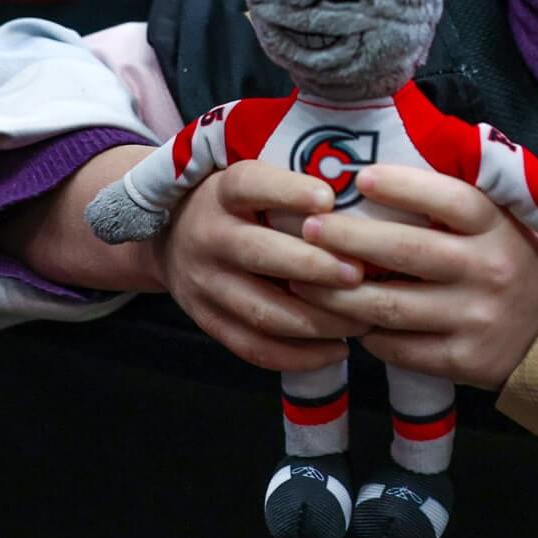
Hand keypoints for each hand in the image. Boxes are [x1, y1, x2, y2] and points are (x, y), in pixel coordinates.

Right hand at [154, 159, 374, 372]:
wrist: (171, 236)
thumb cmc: (239, 204)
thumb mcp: (254, 182)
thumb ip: (294, 189)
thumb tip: (365, 199)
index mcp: (222, 192)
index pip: (250, 185)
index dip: (287, 191)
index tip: (329, 198)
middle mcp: (208, 236)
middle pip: (258, 253)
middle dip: (313, 266)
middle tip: (359, 274)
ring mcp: (204, 284)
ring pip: (261, 310)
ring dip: (317, 320)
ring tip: (362, 320)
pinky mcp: (207, 321)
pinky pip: (253, 348)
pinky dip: (298, 356)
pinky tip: (337, 350)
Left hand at [297, 165, 537, 389]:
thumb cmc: (513, 263)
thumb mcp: (502, 223)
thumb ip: (457, 203)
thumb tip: (383, 174)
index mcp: (498, 227)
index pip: (449, 199)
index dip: (403, 186)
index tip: (359, 177)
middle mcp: (489, 269)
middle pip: (407, 251)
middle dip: (349, 238)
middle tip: (309, 228)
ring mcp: (476, 318)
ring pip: (391, 305)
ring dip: (339, 293)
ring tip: (302, 278)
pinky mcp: (464, 361)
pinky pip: (400, 348)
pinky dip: (367, 335)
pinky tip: (344, 321)